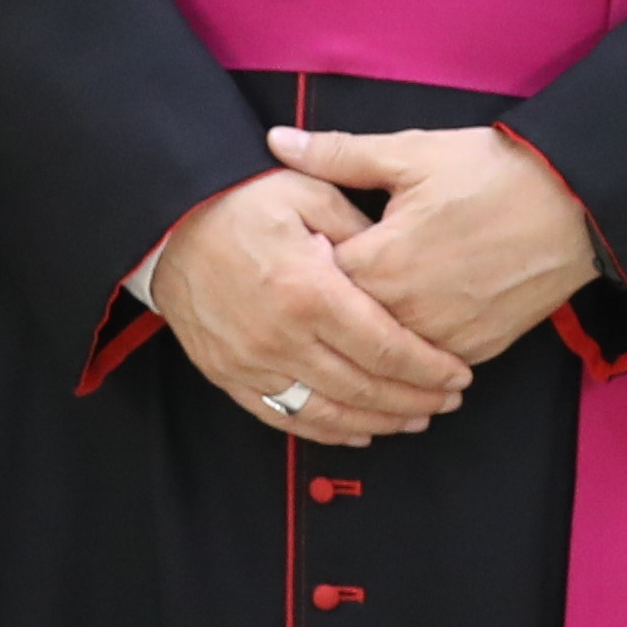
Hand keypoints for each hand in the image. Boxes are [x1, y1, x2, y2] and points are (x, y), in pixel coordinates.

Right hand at [153, 168, 473, 444]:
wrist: (167, 224)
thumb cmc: (241, 202)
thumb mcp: (309, 194)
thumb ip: (360, 231)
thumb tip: (401, 264)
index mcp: (309, 292)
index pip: (385, 349)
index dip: (428, 369)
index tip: (459, 375)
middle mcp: (281, 338)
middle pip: (364, 388)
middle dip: (415, 400)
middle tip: (449, 401)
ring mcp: (252, 364)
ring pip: (328, 413)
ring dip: (378, 422)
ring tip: (415, 419)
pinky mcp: (228, 376)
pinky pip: (285, 418)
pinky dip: (327, 431)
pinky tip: (358, 431)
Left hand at [269, 122, 599, 368]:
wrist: (575, 204)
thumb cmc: (492, 172)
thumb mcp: (411, 153)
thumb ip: (337, 155)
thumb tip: (277, 140)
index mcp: (380, 262)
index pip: (316, 281)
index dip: (307, 266)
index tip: (300, 255)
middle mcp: (405, 311)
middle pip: (346, 324)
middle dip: (333, 308)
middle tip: (326, 290)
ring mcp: (443, 338)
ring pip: (386, 351)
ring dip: (373, 336)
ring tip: (370, 309)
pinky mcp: (476, 351)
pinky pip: (428, 361)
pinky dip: (415, 350)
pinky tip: (411, 327)